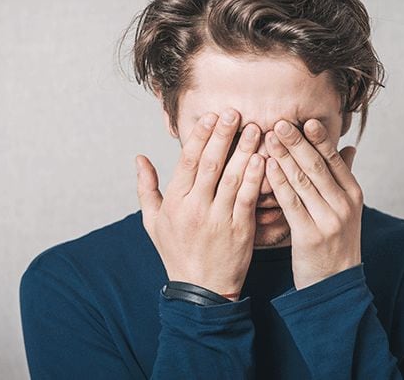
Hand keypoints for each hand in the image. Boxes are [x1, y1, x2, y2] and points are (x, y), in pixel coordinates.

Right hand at [135, 108, 264, 300]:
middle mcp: (195, 208)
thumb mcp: (152, 222)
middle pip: (210, 164)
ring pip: (232, 178)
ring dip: (244, 151)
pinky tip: (264, 159)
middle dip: (223, 135)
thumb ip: (147, 188)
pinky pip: (248, 199)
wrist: (200, 291)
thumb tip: (139, 158)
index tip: (211, 116)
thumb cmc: (176, 253)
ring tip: (255, 129)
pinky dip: (255, 178)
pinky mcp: (240, 231)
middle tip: (235, 112)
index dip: (200, 136)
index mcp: (175, 202)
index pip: (188, 161)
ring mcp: (218, 219)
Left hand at [264, 118, 362, 290]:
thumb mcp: (347, 210)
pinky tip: (266, 166)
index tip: (303, 119)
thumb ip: (344, 178)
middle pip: (317, 165)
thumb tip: (350, 147)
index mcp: (353, 194)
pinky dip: (278, 181)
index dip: (318, 138)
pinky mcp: (310, 235)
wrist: (336, 286)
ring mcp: (329, 220)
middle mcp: (344, 204)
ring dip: (284, 156)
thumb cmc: (336, 243)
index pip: (334, 159)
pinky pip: (291, 202)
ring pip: (303, 180)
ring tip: (268, 137)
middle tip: (279, 121)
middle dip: (297, 142)